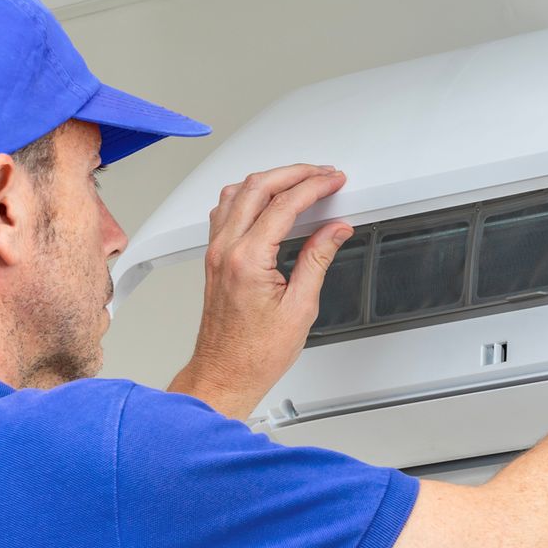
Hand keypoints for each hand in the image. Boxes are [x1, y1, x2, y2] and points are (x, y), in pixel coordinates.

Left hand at [168, 163, 353, 420]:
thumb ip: (317, 260)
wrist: (226, 373)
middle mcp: (225, 250)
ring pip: (238, 193)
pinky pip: (226, 210)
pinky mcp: (213, 258)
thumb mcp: (301, 307)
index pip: (284, 205)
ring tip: (299, 181)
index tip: (333, 181)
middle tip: (322, 174)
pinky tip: (267, 201)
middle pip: (258, 187)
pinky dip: (250, 196)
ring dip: (270, 180)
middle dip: (294, 173)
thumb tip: (334, 230)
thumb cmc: (255, 353)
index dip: (314, 186)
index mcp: (247, 260)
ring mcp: (215, 252)